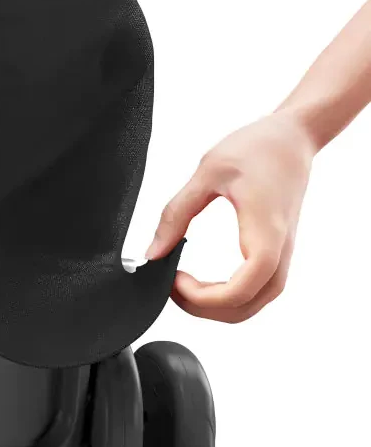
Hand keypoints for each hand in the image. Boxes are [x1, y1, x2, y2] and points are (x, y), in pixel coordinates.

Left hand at [146, 111, 315, 321]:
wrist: (293, 137)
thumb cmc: (256, 147)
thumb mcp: (207, 173)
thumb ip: (176, 214)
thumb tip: (152, 253)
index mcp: (266, 232)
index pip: (240, 290)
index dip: (202, 297)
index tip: (174, 279)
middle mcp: (280, 250)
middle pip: (247, 306)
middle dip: (203, 308)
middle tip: (171, 288)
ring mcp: (282, 254)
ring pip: (254, 303)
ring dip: (216, 306)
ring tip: (184, 287)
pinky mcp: (278, 252)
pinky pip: (257, 290)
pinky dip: (228, 296)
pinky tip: (203, 283)